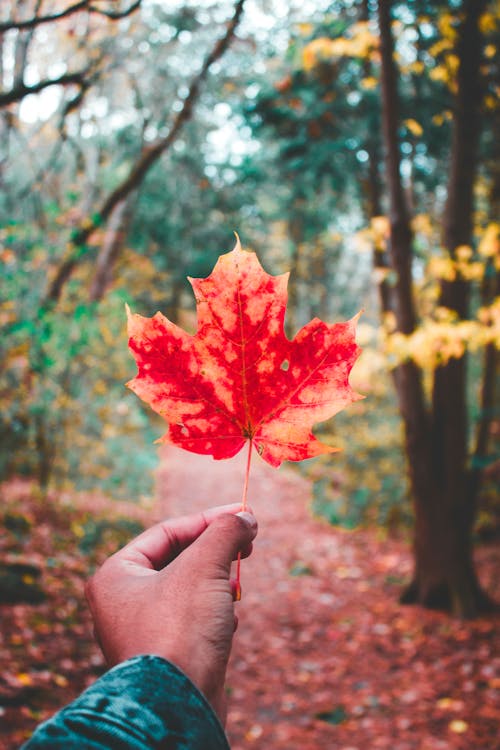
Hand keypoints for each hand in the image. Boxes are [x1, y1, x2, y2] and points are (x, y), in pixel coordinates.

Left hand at [85, 504, 257, 720]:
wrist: (178, 706)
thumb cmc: (179, 630)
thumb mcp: (204, 567)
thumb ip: (224, 533)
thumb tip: (246, 516)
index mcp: (116, 576)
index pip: (166, 532)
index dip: (208, 519)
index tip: (243, 514)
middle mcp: (122, 603)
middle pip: (178, 559)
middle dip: (215, 551)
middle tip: (248, 542)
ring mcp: (143, 631)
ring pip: (189, 590)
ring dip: (218, 582)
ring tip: (237, 583)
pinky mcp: (166, 656)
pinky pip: (193, 621)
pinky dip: (215, 614)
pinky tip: (231, 620)